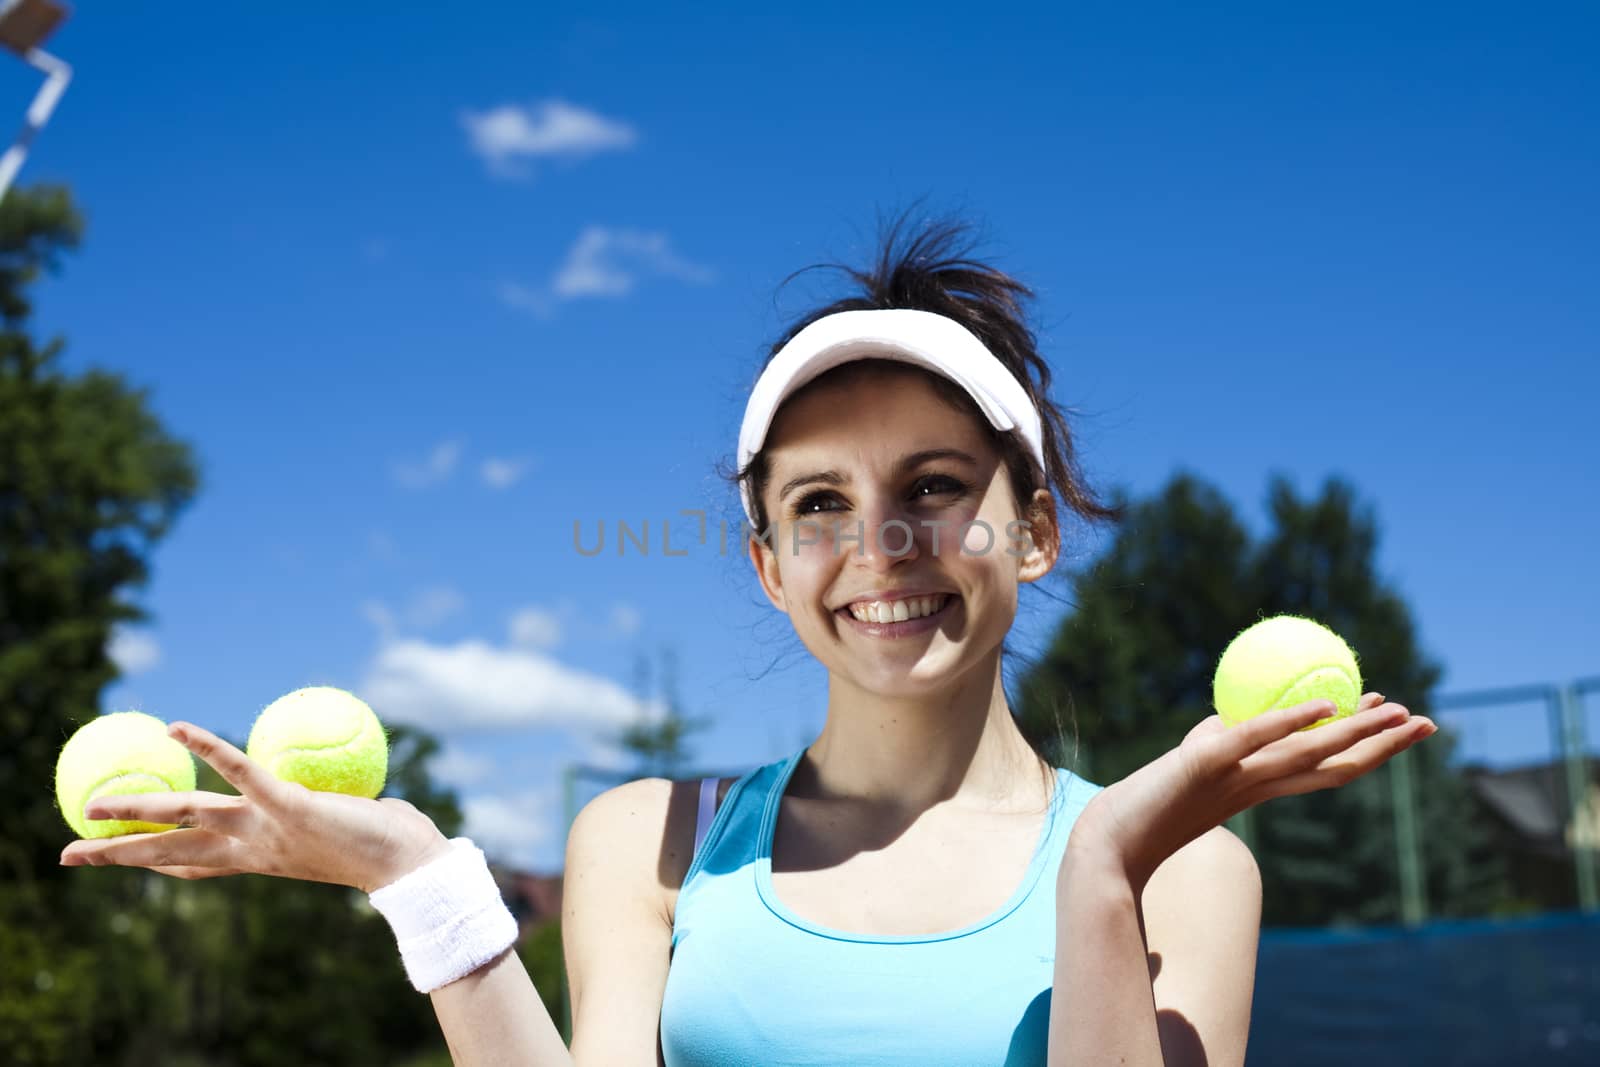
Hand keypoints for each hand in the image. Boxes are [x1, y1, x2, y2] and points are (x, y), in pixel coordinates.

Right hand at [59, 720, 452, 892]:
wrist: (411, 863)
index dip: (152, 861)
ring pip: (185, 815)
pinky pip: (239, 769)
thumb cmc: (382, 847)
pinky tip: (178, 724)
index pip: (195, 864)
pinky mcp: (287, 804)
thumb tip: (320, 790)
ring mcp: (266, 828)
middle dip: (115, 855)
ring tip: (92, 805)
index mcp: (260, 858)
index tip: (115, 858)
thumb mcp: (336, 832)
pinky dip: (208, 744)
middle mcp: (253, 848)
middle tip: (66, 853)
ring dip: (135, 809)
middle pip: (169, 853)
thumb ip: (315, 812)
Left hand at [1071, 693, 1436, 890]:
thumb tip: (1230, 718)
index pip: (1326, 769)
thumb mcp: (1191, 763)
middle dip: (1384, 745)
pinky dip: (1290, 723)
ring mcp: (1236, 778)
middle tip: (1427, 722)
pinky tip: (1323, 706)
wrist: (1109, 843)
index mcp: (1261, 788)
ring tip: (1395, 710)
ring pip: (1309, 754)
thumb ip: (1215, 740)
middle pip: (1335, 766)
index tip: (1396, 722)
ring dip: (1356, 732)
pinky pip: (1254, 740)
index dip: (1365, 749)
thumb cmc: (1147, 808)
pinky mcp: (1205, 766)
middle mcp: (1258, 786)